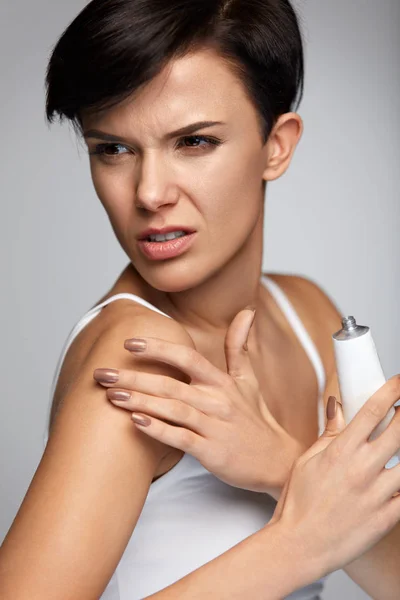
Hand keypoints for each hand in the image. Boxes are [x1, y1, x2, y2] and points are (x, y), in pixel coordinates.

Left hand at [93, 309, 304, 497]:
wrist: (276, 460)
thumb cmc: (256, 418)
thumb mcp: (249, 379)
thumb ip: (239, 346)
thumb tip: (247, 310)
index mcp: (222, 382)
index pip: (188, 357)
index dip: (159, 348)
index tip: (129, 342)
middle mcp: (217, 401)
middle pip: (171, 383)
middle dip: (134, 376)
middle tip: (102, 373)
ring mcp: (214, 427)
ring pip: (173, 409)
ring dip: (140, 401)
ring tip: (111, 396)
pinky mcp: (213, 452)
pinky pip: (182, 440)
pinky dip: (159, 430)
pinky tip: (136, 423)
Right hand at [269, 379, 399, 577]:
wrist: (299, 545)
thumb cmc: (299, 504)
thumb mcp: (308, 461)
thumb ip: (329, 433)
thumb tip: (337, 407)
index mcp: (341, 451)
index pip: (373, 411)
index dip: (392, 392)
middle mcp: (362, 469)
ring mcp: (377, 494)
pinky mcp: (387, 518)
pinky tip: (398, 479)